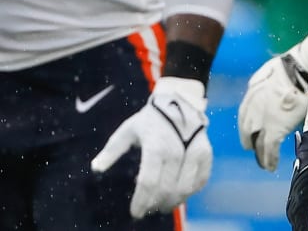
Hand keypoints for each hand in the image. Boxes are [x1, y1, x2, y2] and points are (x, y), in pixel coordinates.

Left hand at [91, 76, 211, 217]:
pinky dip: (190, 192)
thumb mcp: (128, 129)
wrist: (180, 100)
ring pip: (185, 189)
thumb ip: (112, 150)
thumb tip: (95, 167)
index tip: (136, 213)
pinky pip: (200, 181)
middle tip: (149, 209)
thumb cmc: (150, 118)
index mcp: (155, 146)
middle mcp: (177, 150)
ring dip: (173, 202)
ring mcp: (194, 151)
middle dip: (155, 204)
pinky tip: (180, 194)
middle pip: (166, 189)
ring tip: (163, 205)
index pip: (148, 183)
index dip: (141, 202)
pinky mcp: (206, 152)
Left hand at [238, 39, 307, 170]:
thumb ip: (264, 84)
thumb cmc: (289, 67)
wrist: (299, 70)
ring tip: (265, 163)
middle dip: (252, 142)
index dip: (250, 128)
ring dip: (261, 155)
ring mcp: (262, 122)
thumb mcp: (269, 73)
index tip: (254, 133)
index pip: (245, 118)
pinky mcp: (274, 131)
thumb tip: (265, 86)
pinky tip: (272, 166)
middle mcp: (251, 111)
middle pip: (248, 133)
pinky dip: (270, 160)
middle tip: (258, 150)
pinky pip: (269, 150)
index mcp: (250, 97)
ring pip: (258, 144)